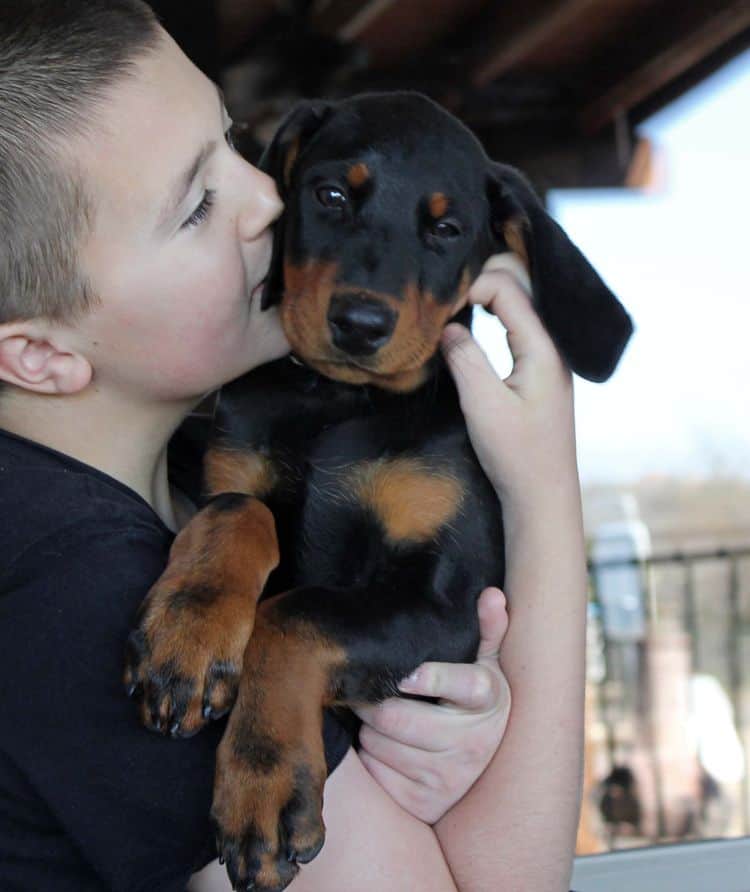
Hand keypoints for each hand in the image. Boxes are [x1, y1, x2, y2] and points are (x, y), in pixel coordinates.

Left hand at [352, 587, 510, 823]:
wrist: (484, 770)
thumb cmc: (472, 702)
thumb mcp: (486, 665)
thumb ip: (487, 628)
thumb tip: (491, 595)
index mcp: (488, 700)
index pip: (463, 685)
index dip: (431, 678)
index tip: (406, 673)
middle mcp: (473, 743)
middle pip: (397, 717)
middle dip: (374, 700)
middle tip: (369, 688)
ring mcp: (449, 778)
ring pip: (379, 744)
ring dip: (368, 728)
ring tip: (377, 716)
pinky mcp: (424, 804)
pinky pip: (374, 772)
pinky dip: (368, 756)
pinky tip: (381, 745)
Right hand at [440, 253, 575, 502]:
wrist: (543, 494)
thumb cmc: (516, 455)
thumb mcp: (483, 407)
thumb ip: (465, 359)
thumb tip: (446, 324)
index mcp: (545, 348)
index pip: (510, 288)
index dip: (473, 285)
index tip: (441, 306)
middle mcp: (553, 344)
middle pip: (523, 284)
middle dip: (485, 277)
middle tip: (448, 291)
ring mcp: (549, 355)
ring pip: (523, 301)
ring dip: (491, 292)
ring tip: (457, 299)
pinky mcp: (540, 368)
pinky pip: (521, 322)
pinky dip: (497, 311)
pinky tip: (476, 318)